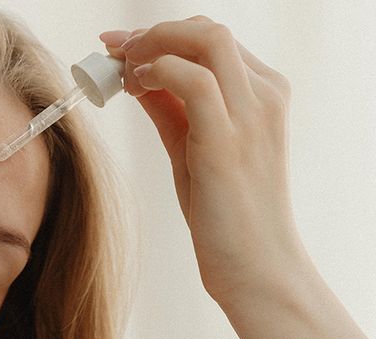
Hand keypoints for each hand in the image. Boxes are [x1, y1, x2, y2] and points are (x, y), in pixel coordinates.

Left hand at [100, 16, 306, 307]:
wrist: (256, 267)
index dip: (163, 35)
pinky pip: (194, 82)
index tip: (122, 46)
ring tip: (121, 70)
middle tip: (114, 52)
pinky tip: (137, 87)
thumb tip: (139, 78)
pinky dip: (159, 72)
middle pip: (209, 31)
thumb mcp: (194, 148)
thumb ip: (172, 108)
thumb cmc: (225, 212)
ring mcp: (251, 117)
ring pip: (206, 41)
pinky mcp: (227, 143)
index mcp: (263, 94)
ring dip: (152, 46)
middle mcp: (264, 96)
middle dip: (153, 33)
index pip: (213, 40)